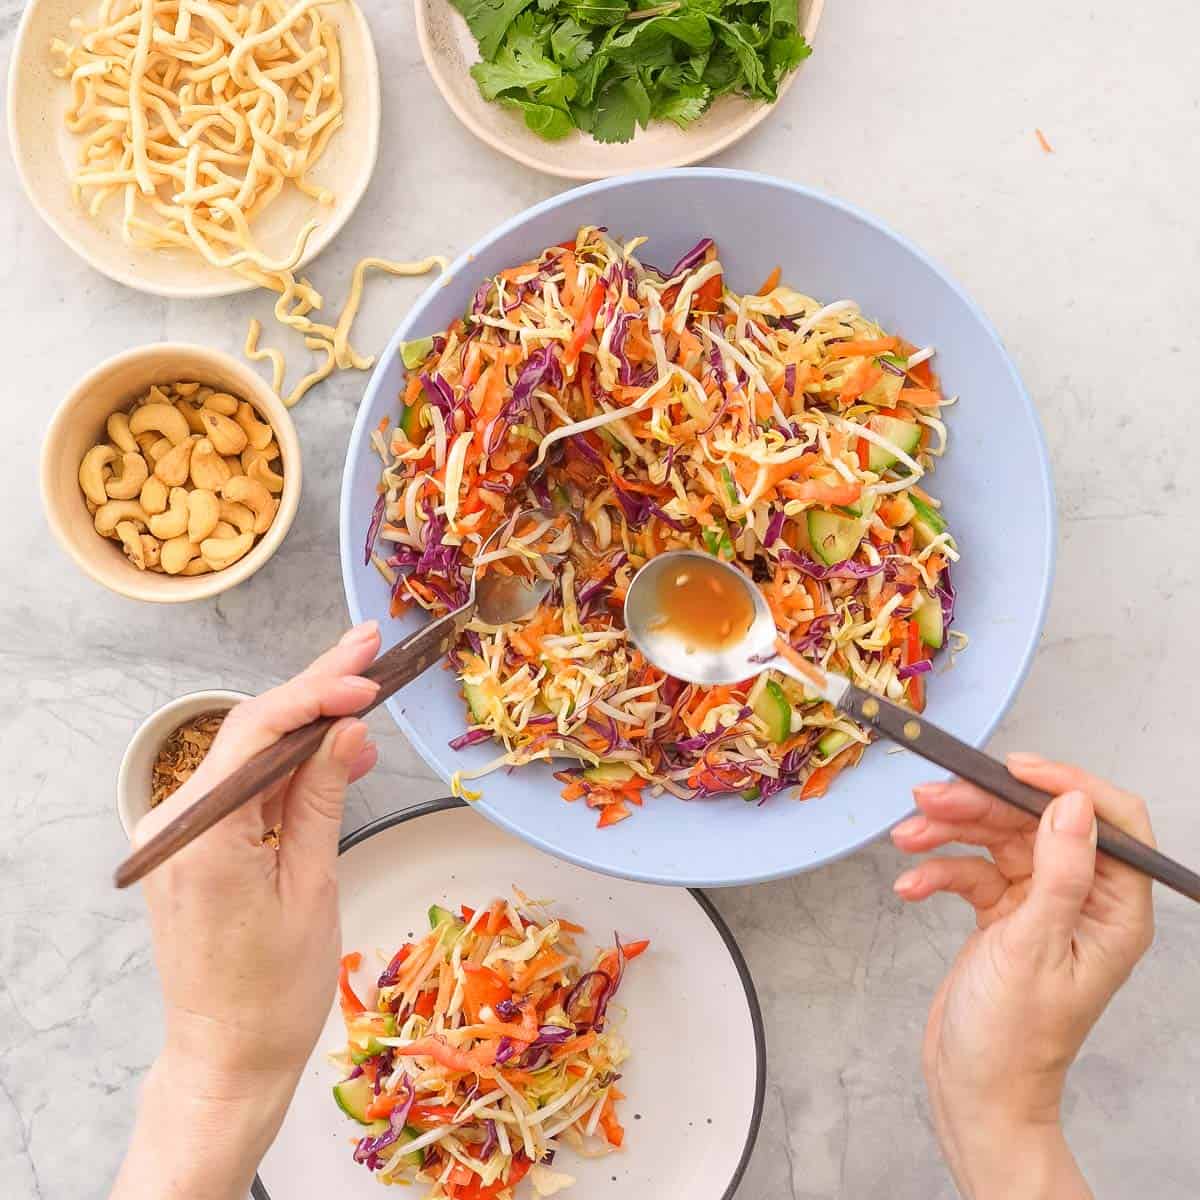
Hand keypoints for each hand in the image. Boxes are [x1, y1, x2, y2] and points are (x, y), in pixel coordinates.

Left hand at [111, 622, 381, 1199]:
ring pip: (249, 755)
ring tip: (367, 694)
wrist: (227, 1058)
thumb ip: (323, 799)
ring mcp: (178, 834)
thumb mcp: (313, 888)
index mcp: (202, 837)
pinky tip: (337, 754)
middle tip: (369, 647)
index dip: (316, 694)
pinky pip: (244, 789)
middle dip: (314, 689)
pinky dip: (289, 769)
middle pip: (250, 733)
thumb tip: (347, 730)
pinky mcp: (192, 845)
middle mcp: (175, 825)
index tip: (369, 677)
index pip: (257, 734)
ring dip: (308, 727)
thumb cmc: (275, 992)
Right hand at [891, 755, 1154, 1199]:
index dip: (1064, 783)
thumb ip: (1059, 873)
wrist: (974, 1091)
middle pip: (1036, 821)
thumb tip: (1073, 804)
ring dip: (948, 833)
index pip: (1108, 821)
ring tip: (906, 836)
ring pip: (996, 839)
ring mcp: (1039, 905)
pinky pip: (969, 870)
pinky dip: (937, 871)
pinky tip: (910, 886)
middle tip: (928, 797)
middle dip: (980, 806)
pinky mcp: (1002, 913)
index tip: (1012, 767)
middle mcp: (1082, 900)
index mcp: (1113, 909)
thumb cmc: (1014, 1040)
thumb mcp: (1034, 949)